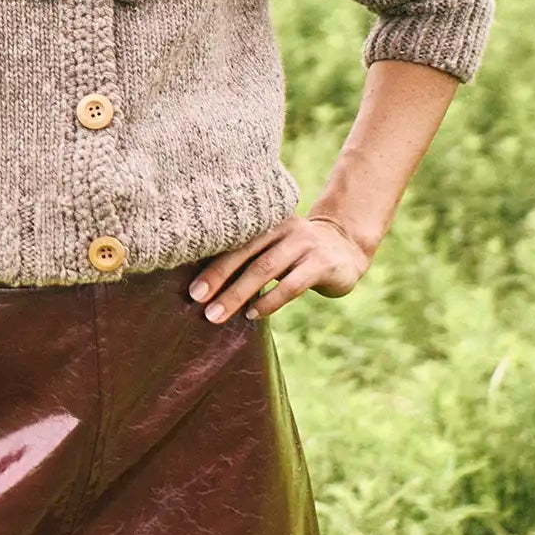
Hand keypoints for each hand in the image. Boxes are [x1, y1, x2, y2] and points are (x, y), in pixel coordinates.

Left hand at [187, 212, 372, 323]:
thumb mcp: (272, 245)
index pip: (234, 239)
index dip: (209, 261)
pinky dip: (269, 301)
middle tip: (196, 299)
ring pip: (265, 268)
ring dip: (238, 293)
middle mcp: (284, 227)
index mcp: (267, 219)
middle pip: (245, 253)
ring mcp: (305, 244)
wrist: (345, 247)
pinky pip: (291, 284)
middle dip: (218, 277)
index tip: (189, 286)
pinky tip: (252, 314)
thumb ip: (246, 255)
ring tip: (216, 315)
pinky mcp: (322, 264)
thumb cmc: (294, 252)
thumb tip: (202, 281)